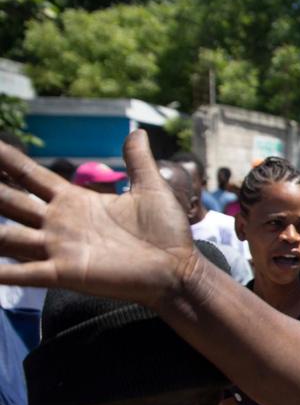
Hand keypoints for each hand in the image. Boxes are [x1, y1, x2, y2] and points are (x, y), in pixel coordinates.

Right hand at [0, 130, 193, 306]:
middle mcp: (58, 223)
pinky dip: (0, 270)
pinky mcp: (64, 273)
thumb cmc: (165, 233)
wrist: (178, 270)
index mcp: (74, 201)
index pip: (29, 176)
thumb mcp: (150, 190)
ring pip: (5, 235)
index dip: (6, 161)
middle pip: (8, 200)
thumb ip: (137, 162)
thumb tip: (136, 132)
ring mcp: (58, 248)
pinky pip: (21, 271)